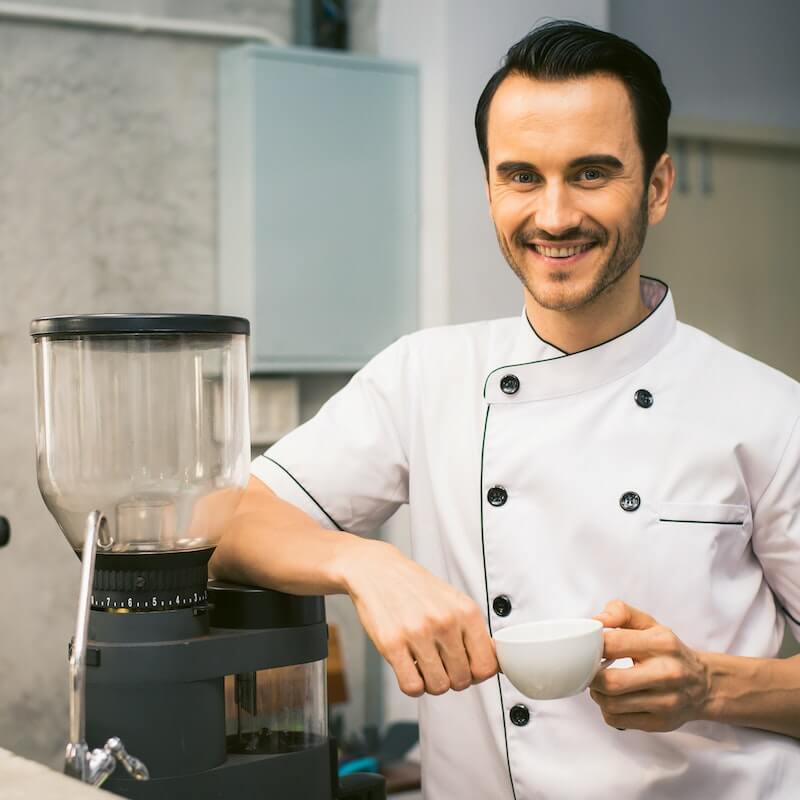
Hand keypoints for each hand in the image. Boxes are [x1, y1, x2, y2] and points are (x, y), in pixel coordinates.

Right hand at [333, 538, 498, 696]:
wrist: (378, 570)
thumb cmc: (416, 588)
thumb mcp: (453, 600)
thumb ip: (473, 631)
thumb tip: (494, 663)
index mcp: (465, 611)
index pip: (487, 665)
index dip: (478, 674)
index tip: (468, 669)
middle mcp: (445, 621)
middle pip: (463, 680)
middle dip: (452, 678)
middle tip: (441, 664)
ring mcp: (418, 633)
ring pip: (439, 687)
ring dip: (432, 682)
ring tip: (424, 665)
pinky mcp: (392, 644)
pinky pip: (412, 687)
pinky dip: (413, 685)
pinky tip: (409, 668)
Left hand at [589, 599, 710, 731]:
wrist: (704, 684)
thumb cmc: (668, 651)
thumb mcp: (649, 623)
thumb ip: (620, 612)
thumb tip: (596, 621)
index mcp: (661, 643)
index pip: (612, 644)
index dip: (591, 645)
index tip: (587, 646)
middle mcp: (667, 673)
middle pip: (610, 682)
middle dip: (592, 675)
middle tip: (592, 668)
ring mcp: (665, 702)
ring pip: (610, 704)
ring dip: (597, 693)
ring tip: (602, 683)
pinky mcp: (659, 723)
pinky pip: (616, 720)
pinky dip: (607, 710)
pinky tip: (615, 699)